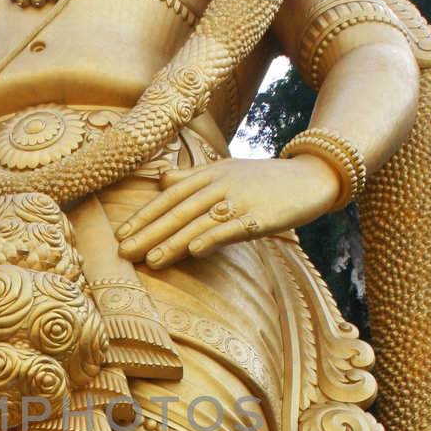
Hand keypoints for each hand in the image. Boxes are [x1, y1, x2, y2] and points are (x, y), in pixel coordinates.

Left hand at [116, 155, 340, 268]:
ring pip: (199, 222)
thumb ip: (191, 176)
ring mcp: (240, 200)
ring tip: (150, 260)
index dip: (144, 215)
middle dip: (149, 232)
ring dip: (173, 241)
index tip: (121, 234)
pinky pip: (231, 229)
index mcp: (209, 173)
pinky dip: (211, 239)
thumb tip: (161, 179)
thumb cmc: (262, 179)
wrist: (309, 178)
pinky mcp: (260, 217)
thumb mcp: (225, 170)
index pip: (169, 196)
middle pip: (178, 210)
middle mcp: (220, 185)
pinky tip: (194, 252)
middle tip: (123, 252)